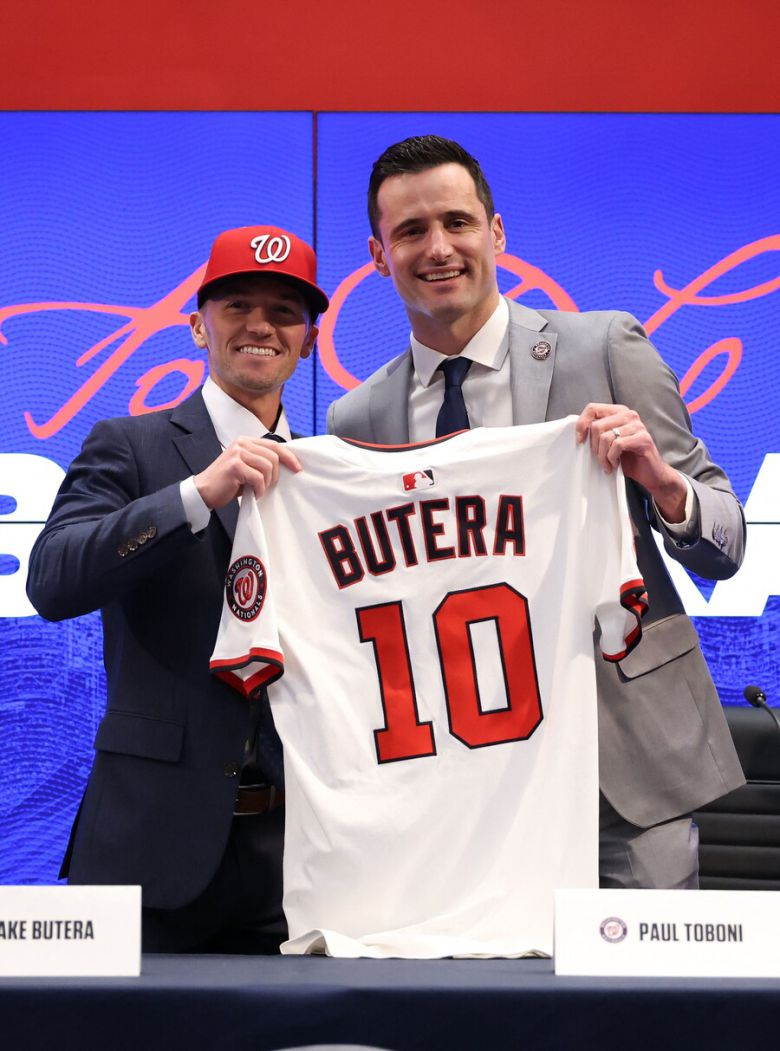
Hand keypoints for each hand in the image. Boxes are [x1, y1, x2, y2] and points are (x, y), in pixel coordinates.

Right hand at [194, 437, 301, 509]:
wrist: (204, 491)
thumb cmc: (228, 482)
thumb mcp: (246, 466)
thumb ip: (261, 461)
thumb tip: (286, 464)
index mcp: (246, 441)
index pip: (274, 445)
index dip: (289, 456)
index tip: (298, 468)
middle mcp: (242, 444)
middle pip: (273, 456)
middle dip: (275, 475)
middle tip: (266, 486)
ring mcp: (238, 453)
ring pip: (267, 467)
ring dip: (266, 483)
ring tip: (258, 490)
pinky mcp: (235, 466)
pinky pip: (258, 478)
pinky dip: (259, 489)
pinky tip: (253, 494)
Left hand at [575, 403, 687, 522]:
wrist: (650, 474)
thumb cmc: (627, 459)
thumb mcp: (608, 442)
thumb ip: (597, 432)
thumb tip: (577, 432)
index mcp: (618, 412)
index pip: (592, 408)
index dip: (581, 424)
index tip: (579, 441)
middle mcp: (629, 414)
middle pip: (597, 426)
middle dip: (593, 447)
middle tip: (599, 460)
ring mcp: (637, 425)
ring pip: (606, 437)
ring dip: (602, 456)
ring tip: (607, 465)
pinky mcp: (643, 438)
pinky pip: (617, 445)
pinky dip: (611, 458)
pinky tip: (614, 465)